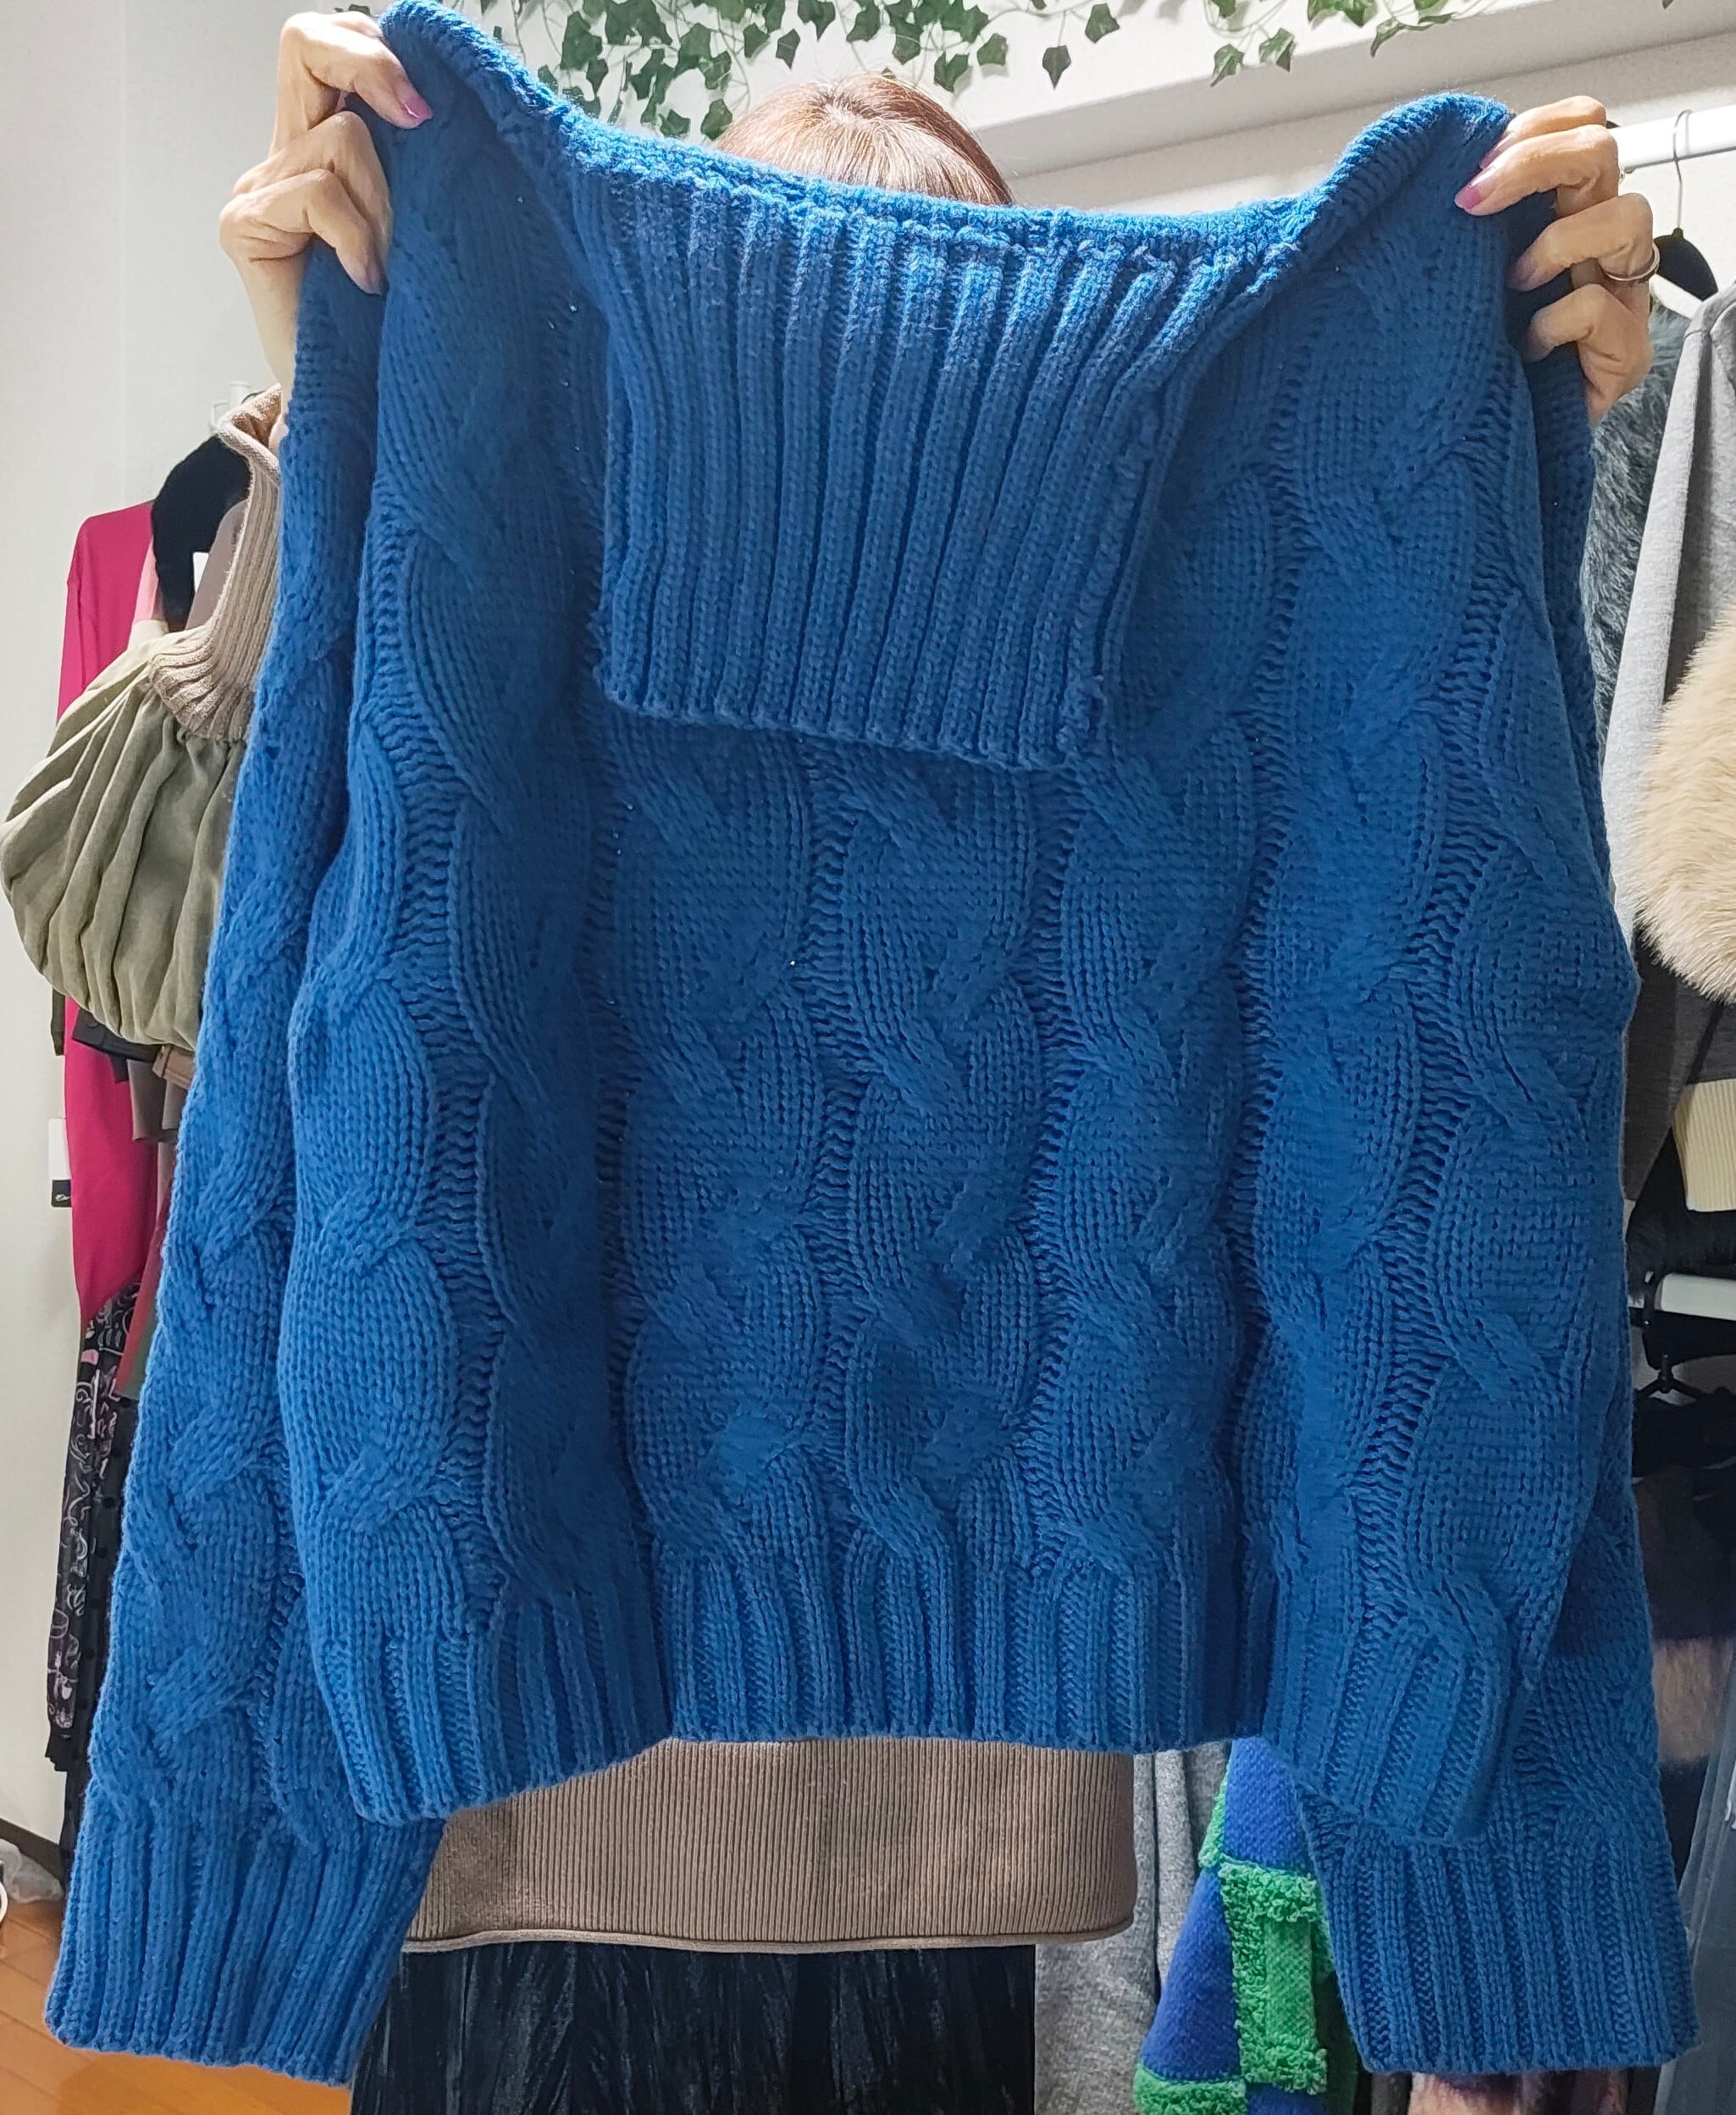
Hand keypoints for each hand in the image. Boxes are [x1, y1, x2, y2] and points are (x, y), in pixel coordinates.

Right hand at [219, 11, 429, 396]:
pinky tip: (368, 282)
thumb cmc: (403, 331)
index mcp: (332, 146)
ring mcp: (263, 190)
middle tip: (422, 118)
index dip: (382, 49)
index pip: (337, 47)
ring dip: (388, 202)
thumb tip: (465, 107)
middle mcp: (290, 156)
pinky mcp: (246, 227)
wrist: (362, 416)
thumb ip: (427, 169)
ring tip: (394, 267)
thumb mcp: (428, 234)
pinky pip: (317, 193)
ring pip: (340, 139)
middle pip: (305, 46)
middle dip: (370, 66)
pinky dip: (357, 235)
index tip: (437, 100)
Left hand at [1454, 97, 1653, 423]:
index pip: (1579, 126)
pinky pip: (1598, 306)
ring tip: (1511, 283)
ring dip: (1557, 241)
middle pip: (1602, 152)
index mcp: (1559, 212)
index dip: (1532, 130)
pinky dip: (1553, 321)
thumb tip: (1416, 167)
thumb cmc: (1462, 358)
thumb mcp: (1447, 276)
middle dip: (1535, 163)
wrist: (1474, 447)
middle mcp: (1596, 244)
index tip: (1467, 169)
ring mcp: (1618, 296)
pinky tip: (1524, 347)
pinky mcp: (1623, 354)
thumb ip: (1450, 223)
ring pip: (1628, 217)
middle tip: (1472, 202)